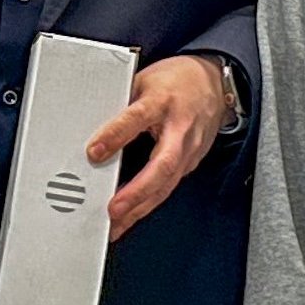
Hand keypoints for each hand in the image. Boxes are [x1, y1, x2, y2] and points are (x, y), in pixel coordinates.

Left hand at [86, 55, 232, 240]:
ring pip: (167, 184)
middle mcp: (180, 129)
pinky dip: (148, 204)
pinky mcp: (190, 163)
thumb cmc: (176, 81)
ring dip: (141, 207)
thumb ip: (122, 103)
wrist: (213, 82)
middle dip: (137, 191)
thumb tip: (91, 127)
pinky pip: (168, 186)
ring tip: (116, 224)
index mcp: (162, 101)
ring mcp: (189, 149)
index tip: (94, 151)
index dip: (115, 135)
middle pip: (162, 165)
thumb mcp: (144, 80)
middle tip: (113, 209)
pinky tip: (131, 215)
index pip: (137, 118)